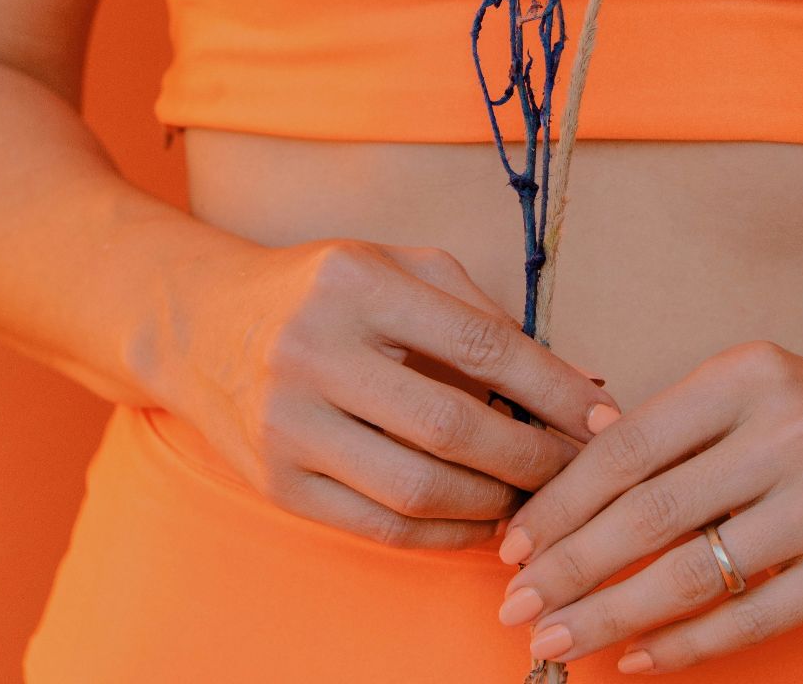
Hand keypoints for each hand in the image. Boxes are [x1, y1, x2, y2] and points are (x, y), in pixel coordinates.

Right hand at [148, 237, 620, 550]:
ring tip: (534, 499)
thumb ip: (482, 314)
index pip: (480, 345)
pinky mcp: (275, 482)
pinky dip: (444, 535)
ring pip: (417, 489)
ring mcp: (289, 423)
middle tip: (579, 471)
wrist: (199, 323)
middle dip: (533, 458)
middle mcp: (314, 352)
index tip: (603, 416)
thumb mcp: (398, 266)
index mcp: (357, 284)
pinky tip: (483, 523)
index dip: (553, 389)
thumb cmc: (326, 292)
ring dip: (494, 505)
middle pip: (453, 427)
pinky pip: (378, 526)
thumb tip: (577, 382)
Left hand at [491, 339, 802, 673]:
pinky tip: (637, 657)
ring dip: (611, 613)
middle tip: (516, 604)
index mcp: (745, 377)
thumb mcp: (752, 387)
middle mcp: (786, 433)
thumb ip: (671, 426)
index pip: (626, 447)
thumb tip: (567, 477)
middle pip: (648, 513)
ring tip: (558, 637)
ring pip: (692, 572)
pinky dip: (685, 644)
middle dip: (569, 565)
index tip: (511, 544)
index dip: (559, 503)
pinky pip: (751, 616)